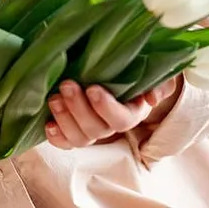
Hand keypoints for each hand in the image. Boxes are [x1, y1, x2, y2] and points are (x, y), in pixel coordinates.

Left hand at [43, 77, 181, 149]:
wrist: (120, 69)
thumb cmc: (137, 66)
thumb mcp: (153, 69)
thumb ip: (159, 81)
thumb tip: (152, 98)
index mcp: (133, 111)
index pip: (122, 120)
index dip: (106, 108)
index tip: (93, 89)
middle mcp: (112, 124)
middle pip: (97, 129)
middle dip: (79, 109)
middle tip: (66, 85)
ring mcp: (92, 129)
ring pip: (80, 138)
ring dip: (65, 119)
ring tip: (54, 98)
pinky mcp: (75, 129)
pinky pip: (66, 142)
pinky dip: (56, 137)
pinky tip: (48, 123)